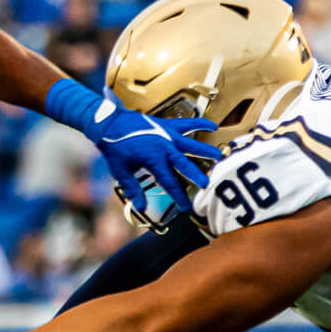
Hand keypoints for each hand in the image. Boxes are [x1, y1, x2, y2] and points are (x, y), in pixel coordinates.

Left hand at [80, 101, 222, 212]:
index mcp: (153, 160)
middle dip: (196, 175)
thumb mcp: (121, 171)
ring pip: (191, 144)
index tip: (186, 207)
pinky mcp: (168, 125)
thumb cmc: (115, 148)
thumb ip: (133, 189)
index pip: (168, 182)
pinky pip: (187, 124)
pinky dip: (200, 124)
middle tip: (208, 184)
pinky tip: (213, 126)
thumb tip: (141, 208)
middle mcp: (164, 147)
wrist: (110, 123)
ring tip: (220, 155)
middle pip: (184, 164)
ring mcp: (167, 135)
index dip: (178, 196)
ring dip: (205, 150)